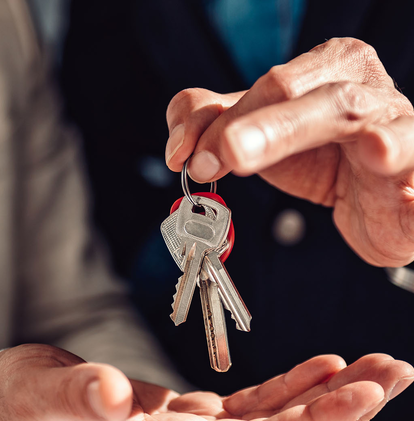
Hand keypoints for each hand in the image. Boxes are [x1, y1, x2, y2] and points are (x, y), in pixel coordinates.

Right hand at [0, 344, 411, 420]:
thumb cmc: (22, 412)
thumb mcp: (37, 399)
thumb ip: (75, 397)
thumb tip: (114, 393)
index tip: (361, 396)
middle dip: (345, 409)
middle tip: (396, 374)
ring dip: (332, 395)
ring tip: (379, 368)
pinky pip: (254, 408)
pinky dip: (293, 386)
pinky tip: (323, 368)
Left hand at [166, 38, 413, 266]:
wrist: (384, 201)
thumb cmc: (331, 162)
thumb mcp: (270, 142)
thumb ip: (223, 128)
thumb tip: (180, 141)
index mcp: (324, 70)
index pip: (260, 83)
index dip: (212, 120)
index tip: (180, 156)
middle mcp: (358, 84)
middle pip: (292, 89)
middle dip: (241, 124)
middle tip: (205, 159)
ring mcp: (393, 121)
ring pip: (340, 112)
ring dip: (287, 131)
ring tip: (246, 154)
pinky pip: (405, 157)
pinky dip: (392, 157)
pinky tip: (378, 159)